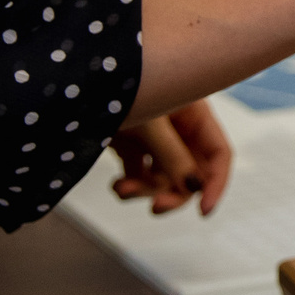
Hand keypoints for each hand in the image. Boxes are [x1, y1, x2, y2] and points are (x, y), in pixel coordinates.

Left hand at [110, 97, 231, 214]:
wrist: (77, 83)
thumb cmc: (120, 86)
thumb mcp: (151, 124)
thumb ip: (173, 156)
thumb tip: (193, 188)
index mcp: (194, 114)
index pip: (218, 154)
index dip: (216, 183)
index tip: (203, 211)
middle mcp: (178, 128)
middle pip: (189, 173)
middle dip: (173, 193)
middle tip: (156, 207)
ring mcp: (153, 138)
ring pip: (162, 179)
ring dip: (145, 190)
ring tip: (122, 190)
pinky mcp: (131, 146)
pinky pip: (139, 176)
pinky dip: (130, 185)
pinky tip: (117, 185)